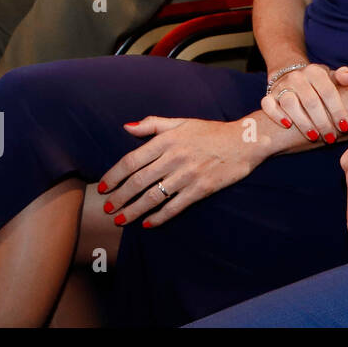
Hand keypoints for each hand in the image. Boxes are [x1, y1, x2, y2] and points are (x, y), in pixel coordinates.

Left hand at [98, 117, 262, 228]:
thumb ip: (153, 124)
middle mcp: (175, 158)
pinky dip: (159, 217)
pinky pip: (175, 206)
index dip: (114, 176)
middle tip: (107, 208)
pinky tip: (148, 223)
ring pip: (153, 197)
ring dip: (133, 211)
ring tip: (120, 220)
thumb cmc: (211, 132)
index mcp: (167, 140)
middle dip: (120, 198)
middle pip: (139, 182)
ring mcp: (188, 174)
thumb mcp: (182, 122)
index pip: (132, 161)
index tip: (103, 187)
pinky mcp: (201, 189)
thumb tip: (127, 127)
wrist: (244, 141)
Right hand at [261, 63, 347, 142]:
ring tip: (314, 136)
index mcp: (315, 72)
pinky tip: (288, 126)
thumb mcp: (331, 77)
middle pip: (311, 101)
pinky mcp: (269, 95)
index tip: (344, 126)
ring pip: (290, 104)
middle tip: (330, 137)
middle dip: (322, 122)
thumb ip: (343, 76)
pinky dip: (276, 115)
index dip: (337, 110)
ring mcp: (281, 86)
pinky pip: (268, 105)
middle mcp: (297, 77)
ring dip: (303, 122)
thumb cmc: (317, 83)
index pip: (328, 92)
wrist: (291, 76)